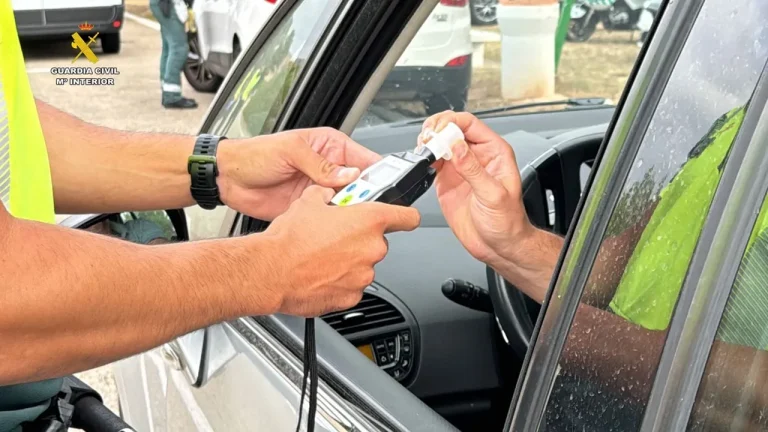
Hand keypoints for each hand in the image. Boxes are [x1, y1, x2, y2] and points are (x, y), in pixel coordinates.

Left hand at [217, 128, 379, 219]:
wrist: (229, 178)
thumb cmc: (255, 154)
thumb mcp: (291, 151)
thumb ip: (321, 165)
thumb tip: (349, 176)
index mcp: (330, 147)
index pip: (365, 160)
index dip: (379, 174)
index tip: (387, 188)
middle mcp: (330, 169)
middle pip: (362, 186)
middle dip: (367, 198)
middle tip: (368, 208)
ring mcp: (321, 191)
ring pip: (348, 205)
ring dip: (351, 213)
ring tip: (352, 219)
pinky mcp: (311, 210)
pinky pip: (330, 219)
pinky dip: (335, 225)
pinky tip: (336, 227)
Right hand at [261, 186, 420, 316]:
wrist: (271, 271)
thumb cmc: (289, 239)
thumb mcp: (309, 201)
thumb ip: (328, 194)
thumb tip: (328, 193)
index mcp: (368, 220)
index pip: (407, 217)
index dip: (405, 216)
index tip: (405, 217)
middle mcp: (372, 248)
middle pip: (378, 241)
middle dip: (360, 239)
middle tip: (336, 237)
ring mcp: (363, 275)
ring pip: (364, 264)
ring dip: (349, 261)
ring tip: (322, 257)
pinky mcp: (352, 297)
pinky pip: (352, 285)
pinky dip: (340, 281)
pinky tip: (320, 274)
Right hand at [422, 111, 534, 266]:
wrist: (498, 246)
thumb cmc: (507, 222)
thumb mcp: (492, 195)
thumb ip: (473, 170)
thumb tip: (456, 146)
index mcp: (494, 152)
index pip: (470, 124)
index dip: (451, 122)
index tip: (438, 132)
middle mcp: (476, 156)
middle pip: (452, 128)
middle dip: (436, 128)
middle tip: (427, 139)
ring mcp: (460, 167)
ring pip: (440, 142)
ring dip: (428, 141)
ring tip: (423, 149)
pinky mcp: (447, 180)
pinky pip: (433, 160)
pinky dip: (424, 157)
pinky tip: (423, 161)